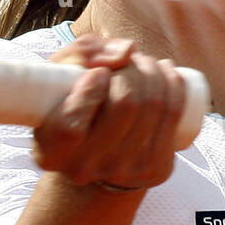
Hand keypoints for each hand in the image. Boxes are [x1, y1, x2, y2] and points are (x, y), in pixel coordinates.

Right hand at [32, 34, 186, 191]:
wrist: (94, 154)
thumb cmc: (70, 103)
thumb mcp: (59, 76)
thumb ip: (82, 52)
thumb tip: (127, 52)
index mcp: (50, 154)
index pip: (70, 128)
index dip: (89, 92)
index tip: (96, 73)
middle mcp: (84, 169)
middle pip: (124, 107)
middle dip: (132, 70)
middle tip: (126, 60)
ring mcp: (123, 172)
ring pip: (152, 108)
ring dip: (153, 72)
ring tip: (143, 62)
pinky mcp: (155, 170)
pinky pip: (172, 119)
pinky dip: (173, 86)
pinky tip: (166, 70)